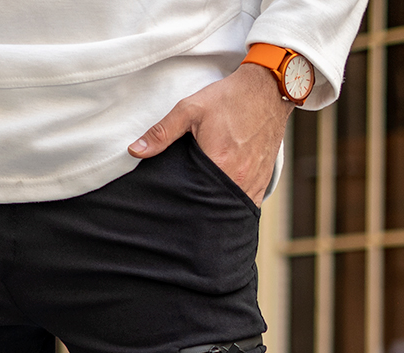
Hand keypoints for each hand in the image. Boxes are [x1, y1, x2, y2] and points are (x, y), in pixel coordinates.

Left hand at [128, 63, 291, 205]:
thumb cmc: (229, 98)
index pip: (193, 197)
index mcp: (218, 163)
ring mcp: (252, 182)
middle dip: (198, 211)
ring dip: (216, 210)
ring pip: (230, 209)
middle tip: (185, 211)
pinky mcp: (262, 182)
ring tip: (202, 211)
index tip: (172, 205)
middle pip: (211, 207)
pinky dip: (233, 207)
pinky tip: (222, 205)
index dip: (181, 203)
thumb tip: (135, 151)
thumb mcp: (190, 109)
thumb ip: (162, 132)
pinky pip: (247, 205)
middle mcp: (238, 178)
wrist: (268, 89)